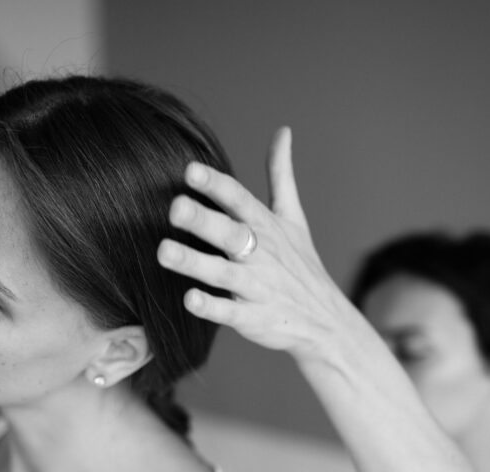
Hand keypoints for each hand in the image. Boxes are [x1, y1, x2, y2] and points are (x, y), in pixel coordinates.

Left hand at [158, 127, 351, 357]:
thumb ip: (280, 175)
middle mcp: (260, 254)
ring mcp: (257, 287)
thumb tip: (282, 131)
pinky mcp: (253, 319)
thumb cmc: (301, 265)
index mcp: (266, 226)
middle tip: (174, 208)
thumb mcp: (293, 217)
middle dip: (202, 220)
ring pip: (223, 273)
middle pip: (229, 233)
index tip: (190, 171)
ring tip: (163, 251)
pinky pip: (230, 313)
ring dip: (194, 262)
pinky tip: (189, 299)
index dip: (216, 185)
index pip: (239, 200)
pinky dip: (212, 307)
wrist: (326, 321)